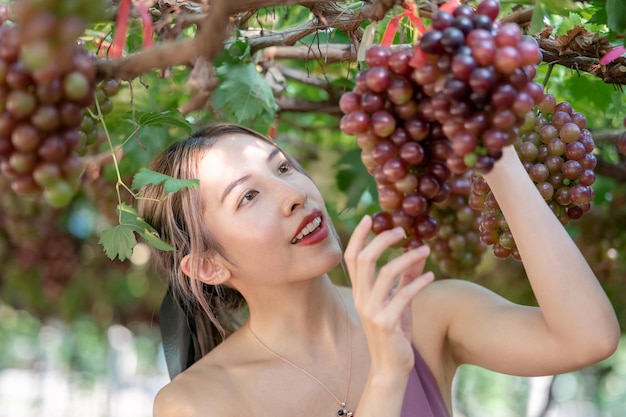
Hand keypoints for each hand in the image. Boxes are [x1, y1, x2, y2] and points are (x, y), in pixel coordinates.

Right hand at [344, 215, 433, 375]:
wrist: (390, 368)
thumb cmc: (394, 334)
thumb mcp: (399, 302)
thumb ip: (405, 278)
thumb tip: (417, 254)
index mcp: (359, 292)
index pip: (352, 257)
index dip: (358, 236)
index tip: (369, 218)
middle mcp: (361, 298)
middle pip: (365, 259)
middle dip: (382, 240)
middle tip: (401, 230)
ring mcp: (371, 310)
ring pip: (385, 273)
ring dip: (407, 258)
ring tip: (424, 249)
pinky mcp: (386, 322)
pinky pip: (403, 294)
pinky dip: (418, 282)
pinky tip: (430, 275)